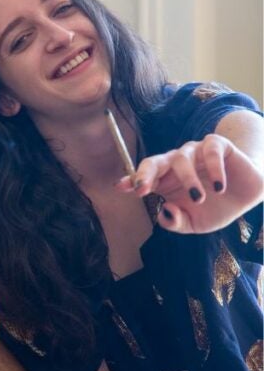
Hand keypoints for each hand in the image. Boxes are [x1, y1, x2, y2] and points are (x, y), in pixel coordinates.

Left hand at [117, 134, 263, 232]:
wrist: (249, 196)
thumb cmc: (216, 208)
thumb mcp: (194, 223)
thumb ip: (176, 222)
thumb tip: (164, 211)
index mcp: (165, 181)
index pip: (143, 177)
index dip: (132, 180)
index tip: (121, 187)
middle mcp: (175, 164)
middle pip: (153, 161)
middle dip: (144, 174)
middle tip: (143, 189)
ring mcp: (195, 152)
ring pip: (181, 158)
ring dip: (187, 179)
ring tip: (199, 198)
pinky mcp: (217, 146)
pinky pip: (210, 151)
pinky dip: (212, 168)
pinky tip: (219, 187)